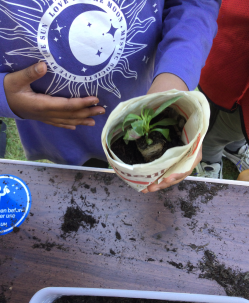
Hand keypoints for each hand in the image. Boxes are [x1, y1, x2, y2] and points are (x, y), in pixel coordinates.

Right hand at [3, 61, 104, 129]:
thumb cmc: (7, 88)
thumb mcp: (17, 78)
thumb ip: (30, 73)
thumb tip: (44, 66)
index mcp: (41, 104)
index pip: (66, 105)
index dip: (81, 103)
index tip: (95, 99)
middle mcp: (44, 113)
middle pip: (69, 115)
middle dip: (86, 112)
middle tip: (102, 110)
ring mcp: (42, 117)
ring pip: (65, 120)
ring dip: (80, 120)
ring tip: (94, 121)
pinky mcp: (40, 117)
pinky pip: (57, 122)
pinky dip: (67, 124)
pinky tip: (75, 126)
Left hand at [141, 72, 191, 192]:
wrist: (167, 95)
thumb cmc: (166, 98)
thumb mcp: (161, 102)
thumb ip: (153, 113)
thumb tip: (129, 123)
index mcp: (193, 136)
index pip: (191, 159)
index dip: (178, 171)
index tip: (166, 178)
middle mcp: (188, 146)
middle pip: (180, 170)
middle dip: (165, 181)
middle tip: (151, 188)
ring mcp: (178, 150)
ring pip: (173, 172)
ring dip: (159, 182)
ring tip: (146, 189)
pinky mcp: (167, 152)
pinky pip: (165, 168)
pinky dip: (156, 176)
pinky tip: (145, 182)